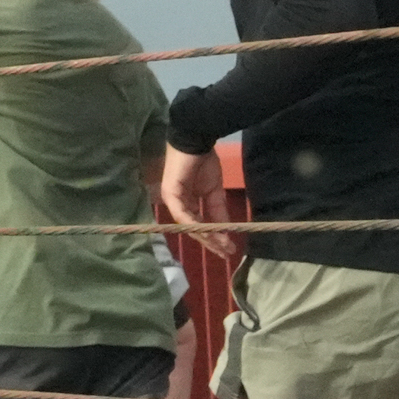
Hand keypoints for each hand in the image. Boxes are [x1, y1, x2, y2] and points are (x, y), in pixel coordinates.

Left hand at [158, 145, 235, 260]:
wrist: (197, 143)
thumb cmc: (204, 163)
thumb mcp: (215, 192)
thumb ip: (217, 211)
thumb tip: (226, 230)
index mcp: (187, 203)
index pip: (199, 226)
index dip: (213, 238)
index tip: (228, 249)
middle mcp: (178, 205)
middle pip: (193, 229)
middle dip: (211, 242)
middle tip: (226, 254)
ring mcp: (172, 200)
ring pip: (188, 225)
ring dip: (206, 237)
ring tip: (221, 247)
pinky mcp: (170, 194)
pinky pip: (182, 214)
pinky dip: (195, 225)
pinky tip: (208, 233)